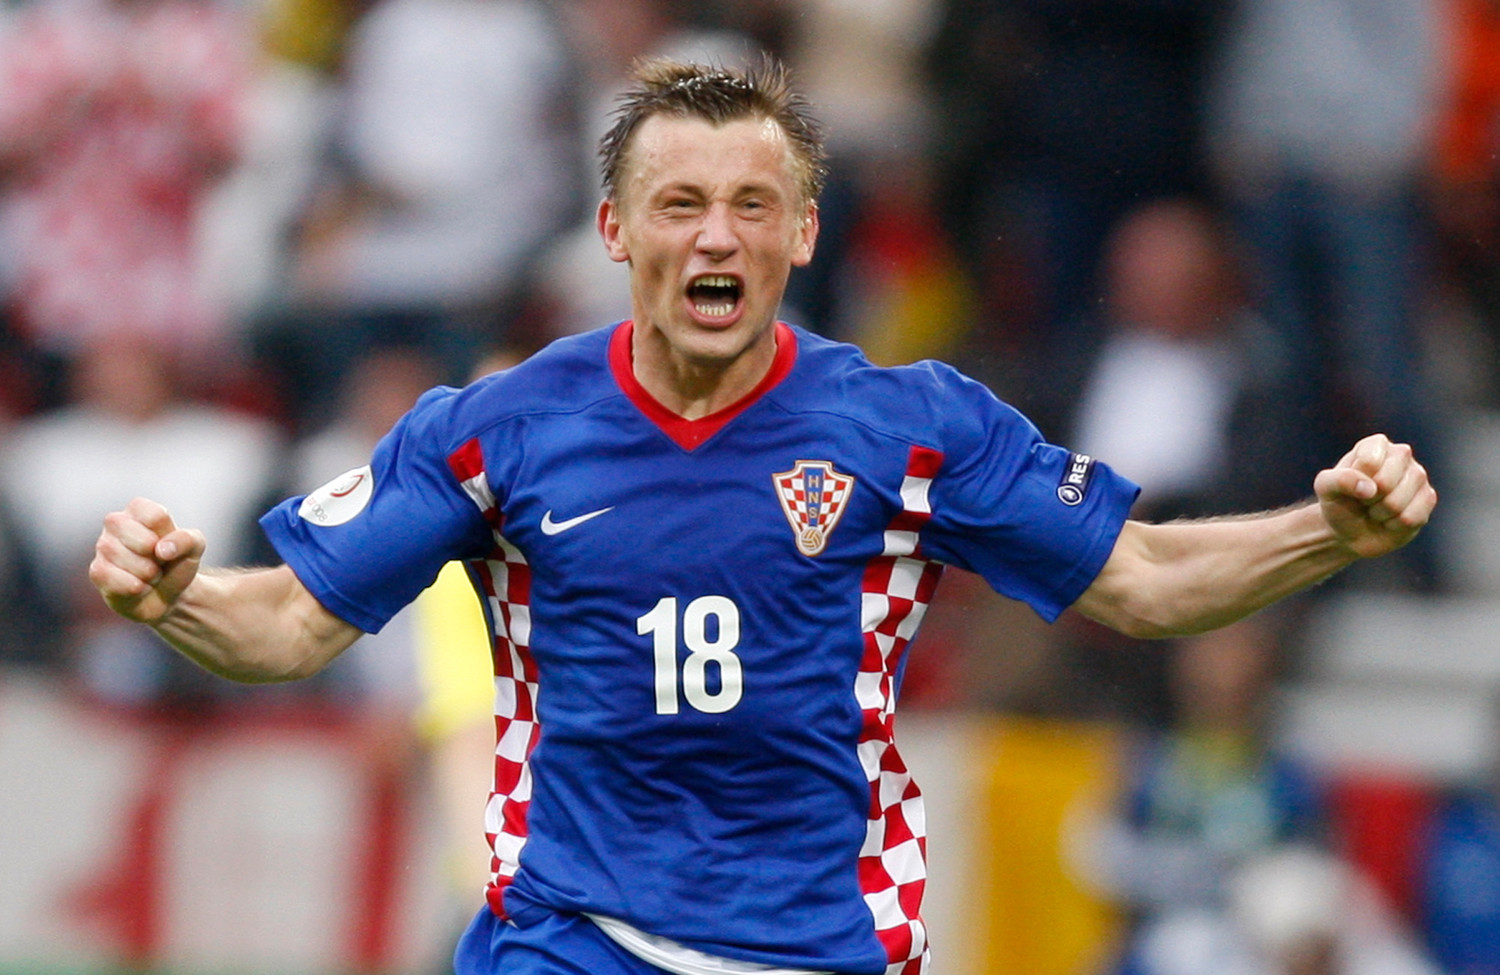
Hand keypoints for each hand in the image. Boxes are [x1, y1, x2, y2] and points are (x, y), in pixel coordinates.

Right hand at [89, 498, 207, 624]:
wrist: (167, 596)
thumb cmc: (176, 564)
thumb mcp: (194, 547)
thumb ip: (187, 539)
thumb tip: (162, 549)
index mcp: (140, 510)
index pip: (156, 516)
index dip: (170, 537)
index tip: (170, 546)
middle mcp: (116, 522)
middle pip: (137, 536)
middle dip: (155, 556)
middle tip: (160, 562)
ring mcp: (103, 546)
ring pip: (119, 555)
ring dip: (147, 573)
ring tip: (151, 575)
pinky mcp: (97, 571)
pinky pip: (109, 576)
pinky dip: (134, 587)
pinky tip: (139, 587)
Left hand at [1313, 434, 1436, 559]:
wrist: (1349, 530)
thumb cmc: (1338, 502)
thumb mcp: (1325, 488)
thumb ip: (1339, 480)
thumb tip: (1370, 488)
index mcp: (1375, 445)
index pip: (1369, 462)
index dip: (1355, 481)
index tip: (1351, 486)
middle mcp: (1401, 455)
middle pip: (1386, 482)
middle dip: (1368, 499)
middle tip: (1364, 500)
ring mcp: (1418, 476)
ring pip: (1398, 502)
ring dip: (1380, 513)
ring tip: (1375, 509)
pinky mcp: (1428, 499)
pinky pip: (1412, 517)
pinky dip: (1394, 525)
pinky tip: (1390, 519)